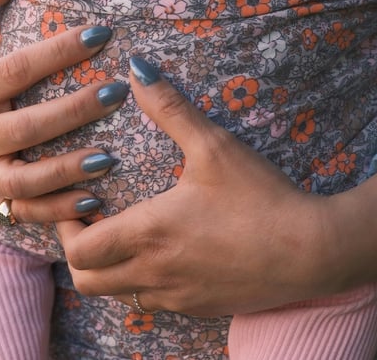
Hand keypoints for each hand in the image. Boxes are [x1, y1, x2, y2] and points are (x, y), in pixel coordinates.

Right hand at [0, 0, 126, 220]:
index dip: (60, 51)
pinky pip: (25, 212)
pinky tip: (95, 200)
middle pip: (29, 126)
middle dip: (75, 111)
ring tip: (112, 157)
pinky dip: (58, 212)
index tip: (102, 32)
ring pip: (28, 178)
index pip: (18, 69)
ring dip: (70, 170)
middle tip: (118, 92)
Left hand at [57, 60, 376, 316]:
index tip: (77, 201)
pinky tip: (166, 250)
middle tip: (92, 219)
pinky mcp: (200, 307)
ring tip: (126, 232)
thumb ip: (171, 107)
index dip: (65, 229)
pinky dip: (142, 280)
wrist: (311, 251)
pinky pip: (153, 302)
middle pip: (87, 282)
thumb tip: (136, 69)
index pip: (79, 250)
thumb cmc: (261, 196)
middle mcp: (155, 273)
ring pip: (118, 295)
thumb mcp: (215, 145)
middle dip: (78, 252)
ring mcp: (178, 296)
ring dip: (110, 268)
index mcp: (150, 233)